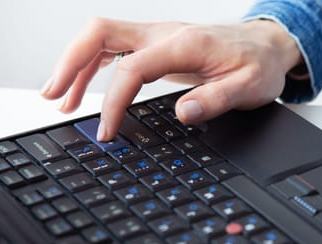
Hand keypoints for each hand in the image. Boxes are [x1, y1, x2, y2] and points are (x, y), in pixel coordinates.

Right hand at [41, 18, 301, 140]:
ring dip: (77, 64)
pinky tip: (87, 84)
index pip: (132, 69)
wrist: (267, 46)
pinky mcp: (160, 44)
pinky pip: (117, 46)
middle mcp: (166, 34)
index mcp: (184, 45)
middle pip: (101, 34)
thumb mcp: (248, 89)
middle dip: (71, 64)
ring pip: (103, 37)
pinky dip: (96, 63)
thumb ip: (215, 100)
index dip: (113, 102)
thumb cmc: (258, 66)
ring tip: (61, 97)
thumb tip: (183, 114)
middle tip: (54, 97)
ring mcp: (160, 36)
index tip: (107, 131)